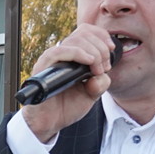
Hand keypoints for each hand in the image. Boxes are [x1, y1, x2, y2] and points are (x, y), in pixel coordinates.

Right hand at [19, 23, 117, 142]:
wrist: (50, 122)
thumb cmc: (66, 107)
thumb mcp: (92, 94)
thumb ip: (101, 83)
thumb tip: (100, 74)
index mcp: (73, 56)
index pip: (86, 30)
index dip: (101, 35)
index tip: (111, 49)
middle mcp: (62, 54)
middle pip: (83, 33)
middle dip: (101, 48)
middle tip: (104, 68)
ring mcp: (52, 60)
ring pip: (74, 40)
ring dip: (93, 52)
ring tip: (97, 70)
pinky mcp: (43, 67)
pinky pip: (59, 52)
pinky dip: (77, 53)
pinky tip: (89, 62)